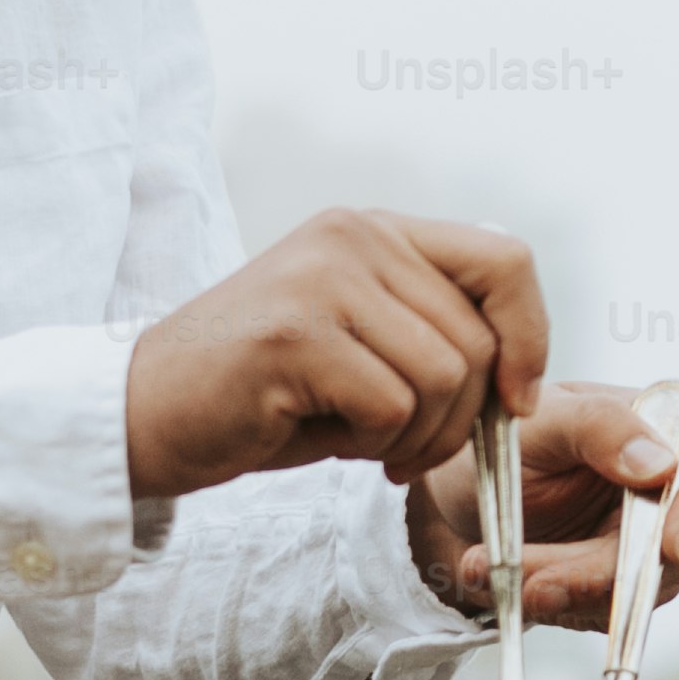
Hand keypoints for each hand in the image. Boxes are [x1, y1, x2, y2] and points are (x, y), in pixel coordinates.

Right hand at [127, 212, 547, 505]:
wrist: (148, 415)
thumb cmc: (264, 395)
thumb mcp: (362, 344)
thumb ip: (432, 333)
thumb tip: (524, 375)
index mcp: (376, 230)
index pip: (507, 260)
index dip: (530, 336)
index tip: (514, 401)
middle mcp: (354, 236)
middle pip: (479, 340)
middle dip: (460, 420)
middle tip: (402, 449)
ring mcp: (323, 278)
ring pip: (445, 376)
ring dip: (416, 437)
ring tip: (362, 442)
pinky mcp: (295, 333)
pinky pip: (392, 406)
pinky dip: (373, 444)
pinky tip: (326, 439)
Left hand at [404, 384, 678, 630]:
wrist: (460, 485)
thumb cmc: (510, 431)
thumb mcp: (543, 417)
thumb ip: (599, 428)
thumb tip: (661, 466)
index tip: (669, 544)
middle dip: (604, 570)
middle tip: (533, 580)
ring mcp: (657, 542)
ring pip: (643, 591)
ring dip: (567, 590)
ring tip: (493, 572)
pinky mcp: (624, 586)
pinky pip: (607, 614)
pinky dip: (552, 604)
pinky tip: (501, 582)